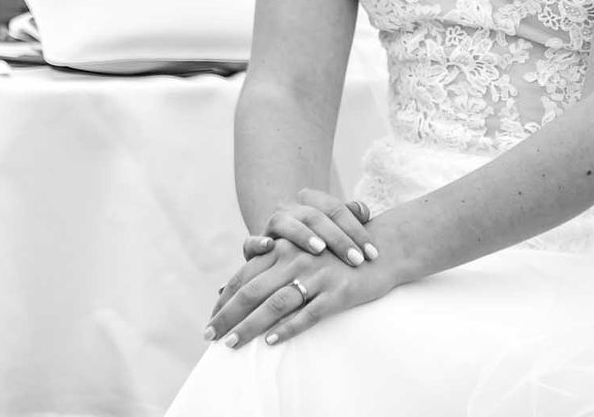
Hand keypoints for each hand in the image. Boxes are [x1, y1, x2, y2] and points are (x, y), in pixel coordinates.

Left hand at [205, 236, 397, 348]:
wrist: (383, 250)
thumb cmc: (337, 255)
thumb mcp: (303, 253)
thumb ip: (272, 266)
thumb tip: (231, 289)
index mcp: (286, 249)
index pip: (246, 275)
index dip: (226, 299)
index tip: (211, 318)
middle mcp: (297, 259)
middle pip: (253, 290)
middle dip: (228, 315)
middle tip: (210, 336)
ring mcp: (317, 276)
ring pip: (275, 304)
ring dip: (250, 326)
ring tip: (233, 343)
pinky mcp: (337, 292)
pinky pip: (308, 313)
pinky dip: (287, 328)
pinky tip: (271, 340)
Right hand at [243, 189, 376, 268]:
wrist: (279, 247)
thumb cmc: (317, 243)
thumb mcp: (334, 231)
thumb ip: (350, 217)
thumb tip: (364, 211)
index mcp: (312, 203)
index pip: (337, 209)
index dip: (356, 230)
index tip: (373, 254)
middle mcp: (291, 210)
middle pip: (316, 217)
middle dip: (338, 239)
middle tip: (357, 259)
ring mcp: (271, 226)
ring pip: (285, 224)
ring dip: (303, 235)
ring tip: (320, 249)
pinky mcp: (253, 246)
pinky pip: (251, 242)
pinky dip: (257, 243)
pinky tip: (268, 247)